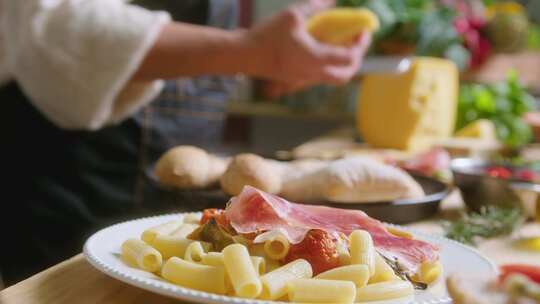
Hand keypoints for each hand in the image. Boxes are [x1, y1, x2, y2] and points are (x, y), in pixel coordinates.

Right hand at [244, 0, 370, 96]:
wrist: (243, 56)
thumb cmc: (267, 36)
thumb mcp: (292, 15)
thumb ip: (315, 7)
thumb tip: (331, 0)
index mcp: (316, 59)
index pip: (349, 57)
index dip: (361, 44)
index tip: (363, 30)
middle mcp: (313, 73)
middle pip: (345, 75)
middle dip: (355, 60)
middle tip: (356, 43)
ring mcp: (303, 78)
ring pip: (332, 78)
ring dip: (342, 64)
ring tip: (340, 44)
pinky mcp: (295, 79)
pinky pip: (319, 76)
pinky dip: (327, 66)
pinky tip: (322, 50)